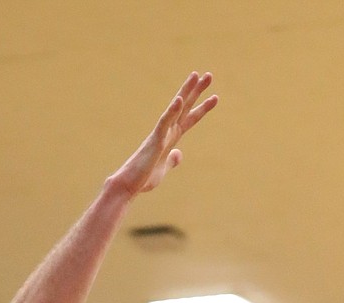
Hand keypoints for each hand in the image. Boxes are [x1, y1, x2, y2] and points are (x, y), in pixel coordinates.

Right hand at [107, 72, 217, 200]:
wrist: (128, 185)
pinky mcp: (154, 140)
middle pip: (185, 107)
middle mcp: (167, 131)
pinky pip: (164, 123)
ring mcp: (161, 134)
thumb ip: (172, 160)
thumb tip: (178, 154)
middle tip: (209, 75)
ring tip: (196, 75)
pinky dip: (172, 111)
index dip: (202, 108)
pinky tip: (179, 100)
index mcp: (171, 138)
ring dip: (186, 91)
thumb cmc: (144, 178)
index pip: (190, 119)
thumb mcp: (164, 169)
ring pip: (176, 108)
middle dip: (197, 91)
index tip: (215, 97)